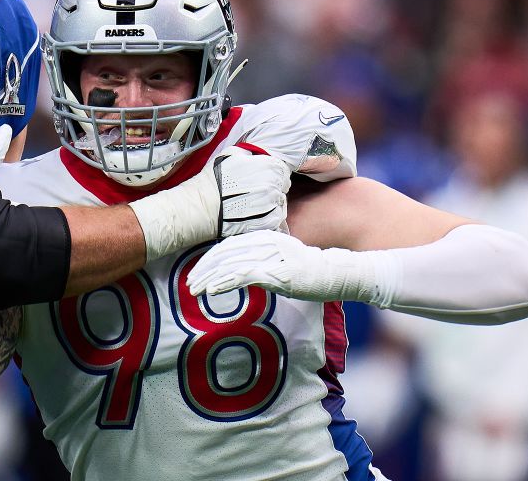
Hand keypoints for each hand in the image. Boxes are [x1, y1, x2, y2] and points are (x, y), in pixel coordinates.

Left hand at [187, 229, 373, 302]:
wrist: (338, 272)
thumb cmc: (314, 270)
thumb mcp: (284, 261)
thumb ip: (265, 261)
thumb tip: (246, 272)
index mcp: (266, 237)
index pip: (229, 245)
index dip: (210, 259)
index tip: (197, 272)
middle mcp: (265, 242)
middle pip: (224, 253)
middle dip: (203, 269)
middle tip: (189, 282)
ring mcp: (269, 256)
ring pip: (229, 264)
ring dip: (208, 278)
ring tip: (193, 289)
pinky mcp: (274, 271)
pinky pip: (242, 275)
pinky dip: (223, 282)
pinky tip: (210, 291)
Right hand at [212, 150, 291, 236]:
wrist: (204, 206)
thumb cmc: (215, 180)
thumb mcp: (231, 155)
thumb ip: (250, 153)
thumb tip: (256, 155)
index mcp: (269, 167)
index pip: (283, 170)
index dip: (274, 173)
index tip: (265, 177)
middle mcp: (274, 185)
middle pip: (282, 186)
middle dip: (273, 186)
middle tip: (255, 189)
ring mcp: (272, 205)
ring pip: (279, 202)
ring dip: (270, 201)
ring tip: (252, 202)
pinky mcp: (268, 222)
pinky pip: (276, 217)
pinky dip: (268, 215)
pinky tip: (253, 213)